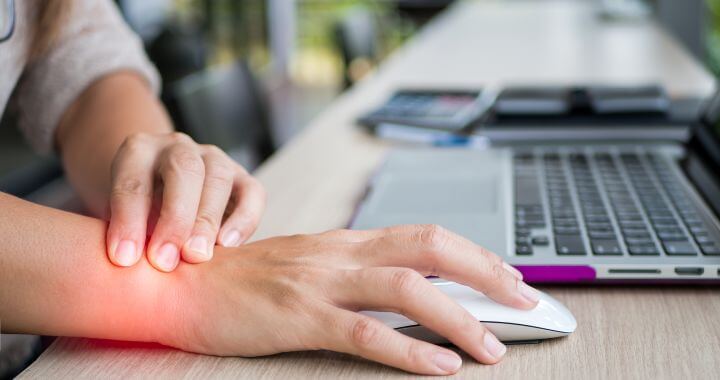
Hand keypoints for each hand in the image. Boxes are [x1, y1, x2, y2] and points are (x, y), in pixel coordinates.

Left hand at [105, 132, 265, 271]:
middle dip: (175, 219)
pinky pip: (252, 193)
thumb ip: (121, 233)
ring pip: (219, 178)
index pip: (133, 180)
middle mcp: (178, 147)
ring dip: (207, 221)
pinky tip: (228, 246)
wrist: (159, 197)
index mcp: (138, 150)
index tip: (124, 259)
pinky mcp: (243, 177)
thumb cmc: (134, 214)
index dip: (128, 220)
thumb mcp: (116, 217)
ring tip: (196, 257)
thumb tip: (125, 264)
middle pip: (184, 171)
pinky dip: (244, 219)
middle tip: (164, 261)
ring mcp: (215, 158)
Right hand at [157, 225, 539, 375]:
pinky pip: (365, 332)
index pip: (426, 236)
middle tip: (527, 301)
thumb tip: (406, 292)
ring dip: (460, 318)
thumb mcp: (309, 268)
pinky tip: (439, 366)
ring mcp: (320, 281)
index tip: (510, 276)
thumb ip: (355, 275)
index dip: (475, 254)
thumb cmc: (245, 281)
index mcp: (346, 241)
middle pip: (431, 248)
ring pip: (408, 289)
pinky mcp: (298, 315)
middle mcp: (341, 252)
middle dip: (487, 272)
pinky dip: (409, 349)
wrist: (179, 281)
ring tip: (493, 347)